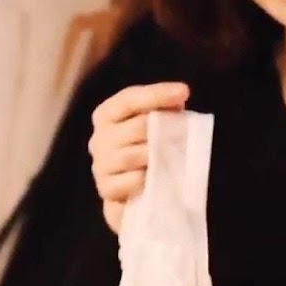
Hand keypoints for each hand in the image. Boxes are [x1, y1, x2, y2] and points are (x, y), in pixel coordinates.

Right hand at [88, 82, 190, 232]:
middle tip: (186, 133)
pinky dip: (147, 178)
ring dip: (158, 155)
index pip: (129, 99)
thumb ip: (164, 111)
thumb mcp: (156, 126)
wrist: (136, 193)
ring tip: (175, 157)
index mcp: (106, 115)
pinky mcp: (106, 189)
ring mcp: (100, 165)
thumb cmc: (147, 151)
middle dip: (164, 129)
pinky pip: (132, 180)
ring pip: (134, 155)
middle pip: (136, 127)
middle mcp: (98, 138)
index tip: (184, 92)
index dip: (156, 94)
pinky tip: (156, 178)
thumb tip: (178, 99)